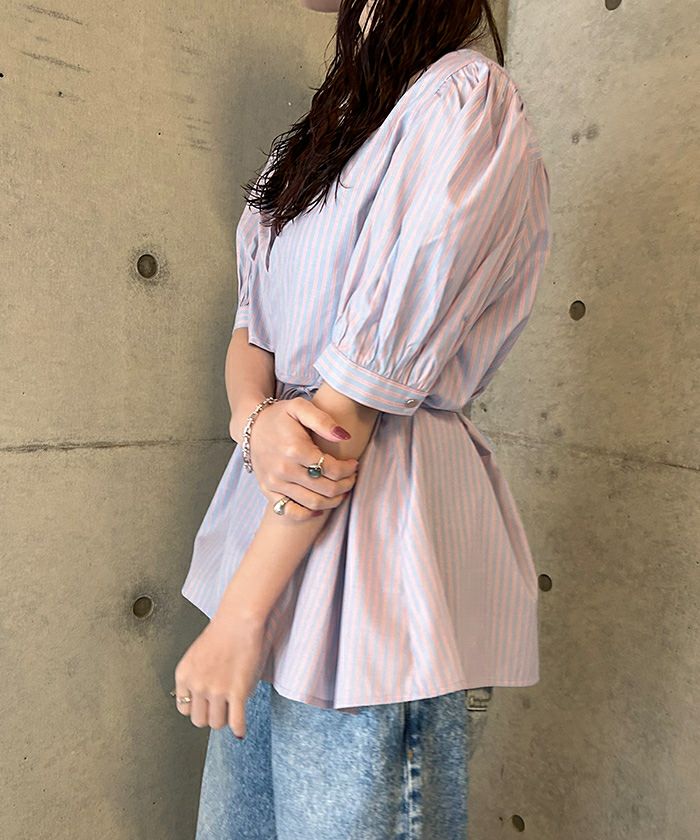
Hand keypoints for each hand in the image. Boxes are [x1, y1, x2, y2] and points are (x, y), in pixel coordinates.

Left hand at [173, 608, 266, 736]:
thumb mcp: (198, 654)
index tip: (205, 707)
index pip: (183, 708)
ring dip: (225, 719)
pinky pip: (236, 722)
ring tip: (232, 712)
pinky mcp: (237, 692)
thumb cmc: (224, 631)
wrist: (240, 619)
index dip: (196, 708)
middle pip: (199, 720)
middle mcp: (197, 685)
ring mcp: (217, 690)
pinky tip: (241, 730)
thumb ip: (197, 676)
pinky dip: (239, 729)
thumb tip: (203, 697)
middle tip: (220, 710)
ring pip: (217, 723)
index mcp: (184, 674)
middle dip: (210, 716)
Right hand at [233, 397, 358, 520]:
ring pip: (313, 503)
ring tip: (342, 490)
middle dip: (346, 485)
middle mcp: (284, 469)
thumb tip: (344, 436)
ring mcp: (275, 483)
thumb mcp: (300, 407)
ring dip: (334, 501)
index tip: (354, 464)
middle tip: (352, 478)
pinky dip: (308, 514)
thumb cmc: (280, 416)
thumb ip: (322, 420)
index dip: (348, 469)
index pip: (332, 469)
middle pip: (326, 488)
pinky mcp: (268, 491)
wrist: (251, 426)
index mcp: (295, 449)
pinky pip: (290, 512)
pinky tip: (320, 508)